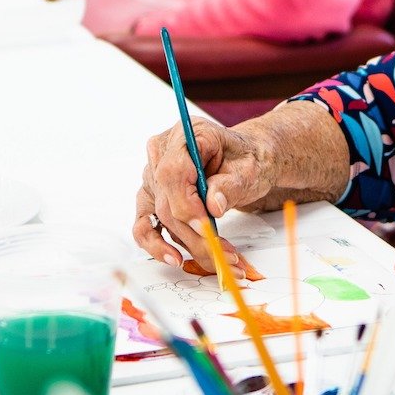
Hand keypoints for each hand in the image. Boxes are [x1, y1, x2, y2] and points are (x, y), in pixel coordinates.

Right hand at [135, 119, 275, 270]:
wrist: (246, 162)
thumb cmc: (246, 160)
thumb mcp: (249, 168)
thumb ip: (231, 184)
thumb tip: (213, 206)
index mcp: (187, 134)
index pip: (173, 172)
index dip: (186, 204)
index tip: (206, 227)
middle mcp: (163, 153)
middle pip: (167, 200)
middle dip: (195, 233)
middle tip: (224, 253)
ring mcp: (153, 176)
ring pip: (161, 218)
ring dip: (188, 244)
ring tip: (217, 260)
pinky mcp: (151, 197)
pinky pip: (145, 225)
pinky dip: (158, 246)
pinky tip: (176, 258)